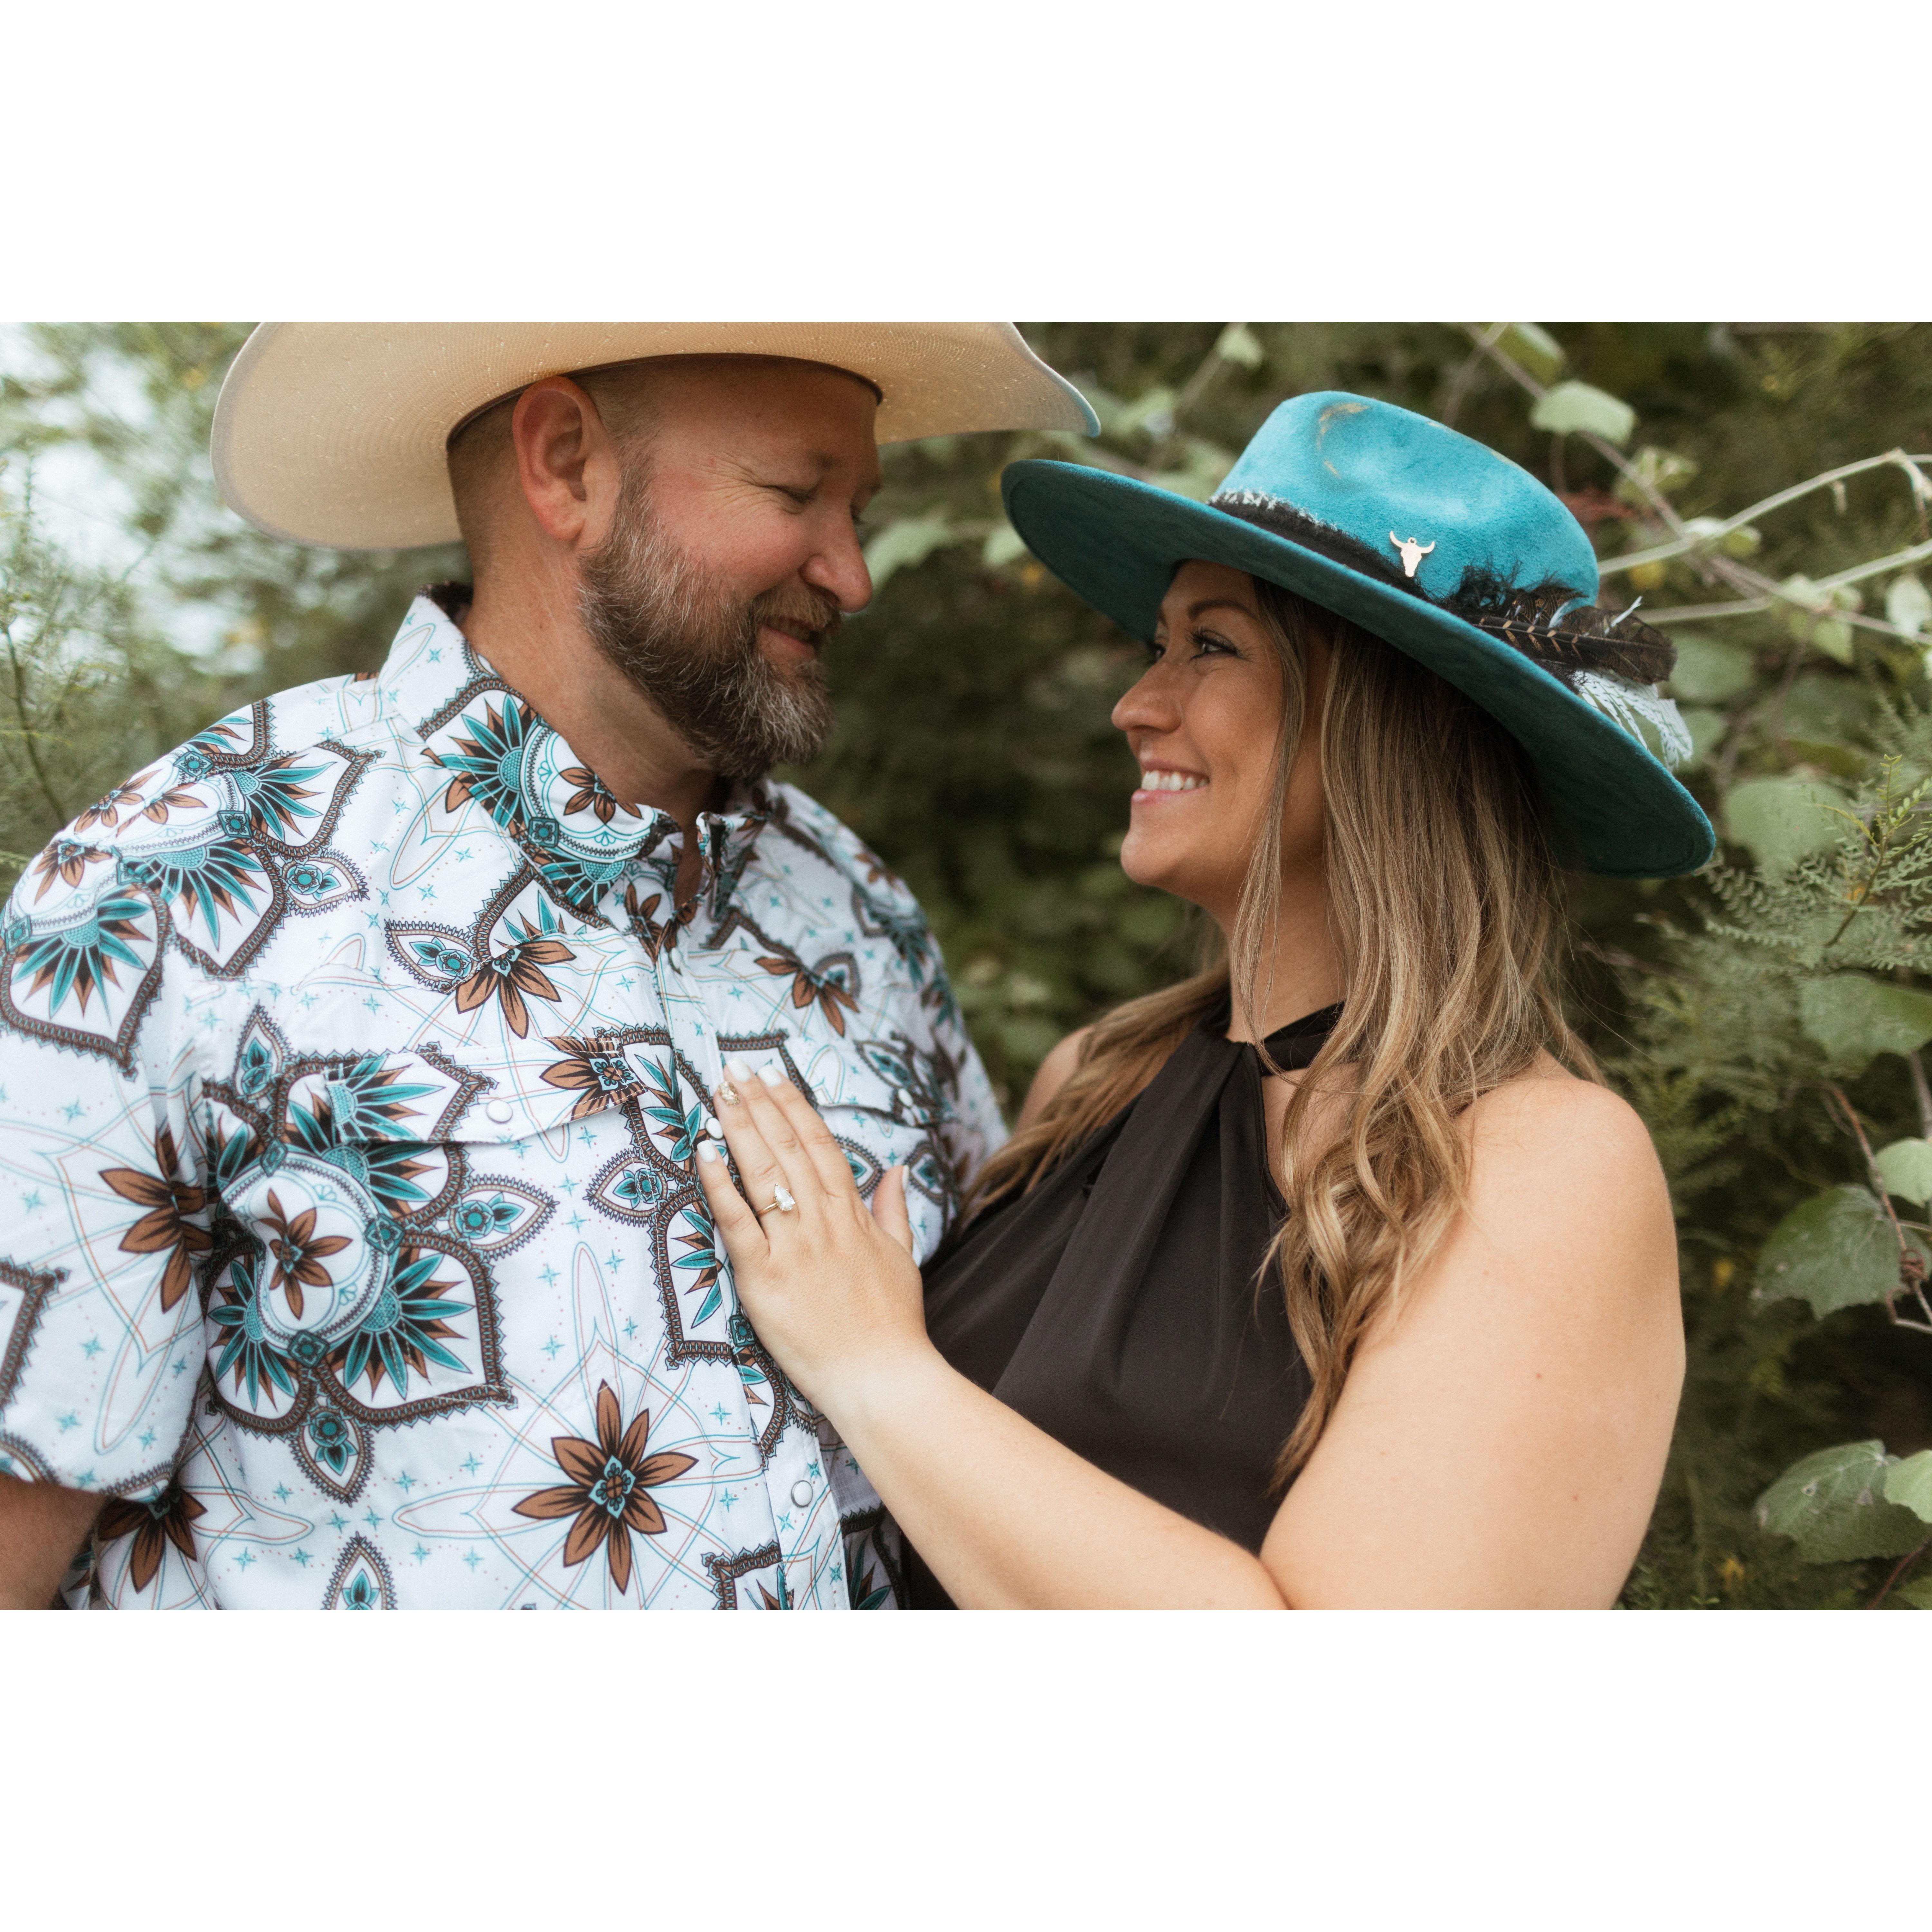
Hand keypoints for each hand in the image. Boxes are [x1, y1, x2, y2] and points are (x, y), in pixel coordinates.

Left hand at [695, 1056, 931, 1415]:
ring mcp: (793, 1247)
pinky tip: (705, 1152)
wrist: (881, 1376)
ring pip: (763, 1174)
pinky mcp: (765, 1277)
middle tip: (734, 1068)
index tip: (772, 1076)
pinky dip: (720, 1185)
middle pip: (786, 1149)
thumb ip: (894, 1210)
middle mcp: (822, 1221)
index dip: (793, 1107)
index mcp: (853, 1214)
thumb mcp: (902, 1258)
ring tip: (719, 1093)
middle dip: (758, 1104)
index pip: (818, 1145)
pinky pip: (738, 1222)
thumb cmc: (892, 1323)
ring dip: (739, 1128)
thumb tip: (897, 1169)